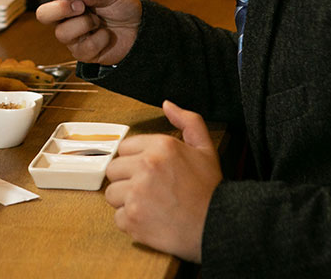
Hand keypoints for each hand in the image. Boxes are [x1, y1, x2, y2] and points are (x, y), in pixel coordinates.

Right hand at [35, 0, 141, 65]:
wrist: (139, 29)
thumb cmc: (122, 9)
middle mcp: (66, 17)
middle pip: (43, 14)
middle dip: (60, 9)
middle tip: (81, 7)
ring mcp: (72, 37)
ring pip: (62, 33)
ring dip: (85, 24)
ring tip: (99, 22)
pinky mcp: (82, 53)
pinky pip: (83, 47)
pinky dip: (99, 39)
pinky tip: (106, 36)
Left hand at [104, 100, 221, 262]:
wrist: (218, 226)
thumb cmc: (210, 190)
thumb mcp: (205, 148)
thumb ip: (188, 121)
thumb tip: (167, 105)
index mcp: (161, 146)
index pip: (124, 148)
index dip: (135, 161)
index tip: (147, 172)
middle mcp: (146, 166)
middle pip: (113, 170)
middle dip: (127, 180)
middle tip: (148, 189)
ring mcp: (137, 193)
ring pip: (112, 194)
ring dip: (126, 201)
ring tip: (149, 205)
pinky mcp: (133, 218)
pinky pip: (117, 218)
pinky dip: (130, 222)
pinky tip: (149, 220)